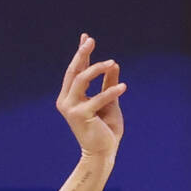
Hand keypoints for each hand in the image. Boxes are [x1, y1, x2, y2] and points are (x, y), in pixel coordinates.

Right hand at [56, 33, 126, 160]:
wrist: (103, 152)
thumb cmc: (105, 129)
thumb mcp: (109, 103)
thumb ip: (108, 84)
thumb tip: (113, 64)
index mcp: (70, 96)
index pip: (75, 71)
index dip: (81, 54)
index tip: (86, 37)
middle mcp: (66, 100)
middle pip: (74, 71)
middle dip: (82, 54)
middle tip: (91, 40)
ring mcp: (71, 108)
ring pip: (81, 80)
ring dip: (96, 69)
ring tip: (111, 63)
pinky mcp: (81, 116)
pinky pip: (97, 98)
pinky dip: (111, 91)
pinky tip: (123, 87)